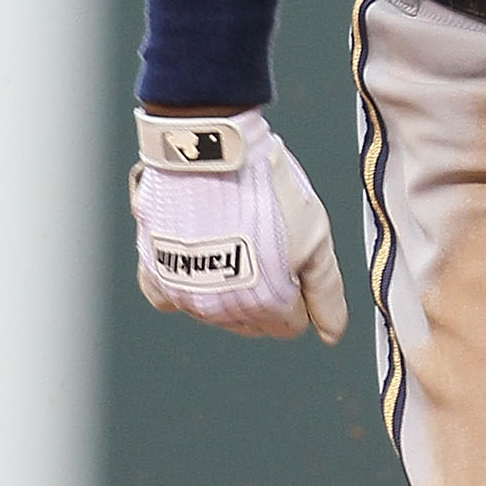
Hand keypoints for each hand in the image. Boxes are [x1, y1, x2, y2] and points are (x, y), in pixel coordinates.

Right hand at [130, 110, 347, 343]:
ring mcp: (184, 295)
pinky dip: (185, 282)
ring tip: (232, 237)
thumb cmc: (267, 189)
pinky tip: (198, 252)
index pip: (290, 325)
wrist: (211, 150)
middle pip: (253, 323)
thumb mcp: (316, 237)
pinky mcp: (153, 274)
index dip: (297, 293)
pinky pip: (170, 298)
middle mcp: (221, 310)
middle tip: (262, 243)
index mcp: (266, 305)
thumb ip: (326, 293)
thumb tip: (332, 334)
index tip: (290, 257)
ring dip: (226, 287)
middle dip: (264, 293)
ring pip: (214, 312)